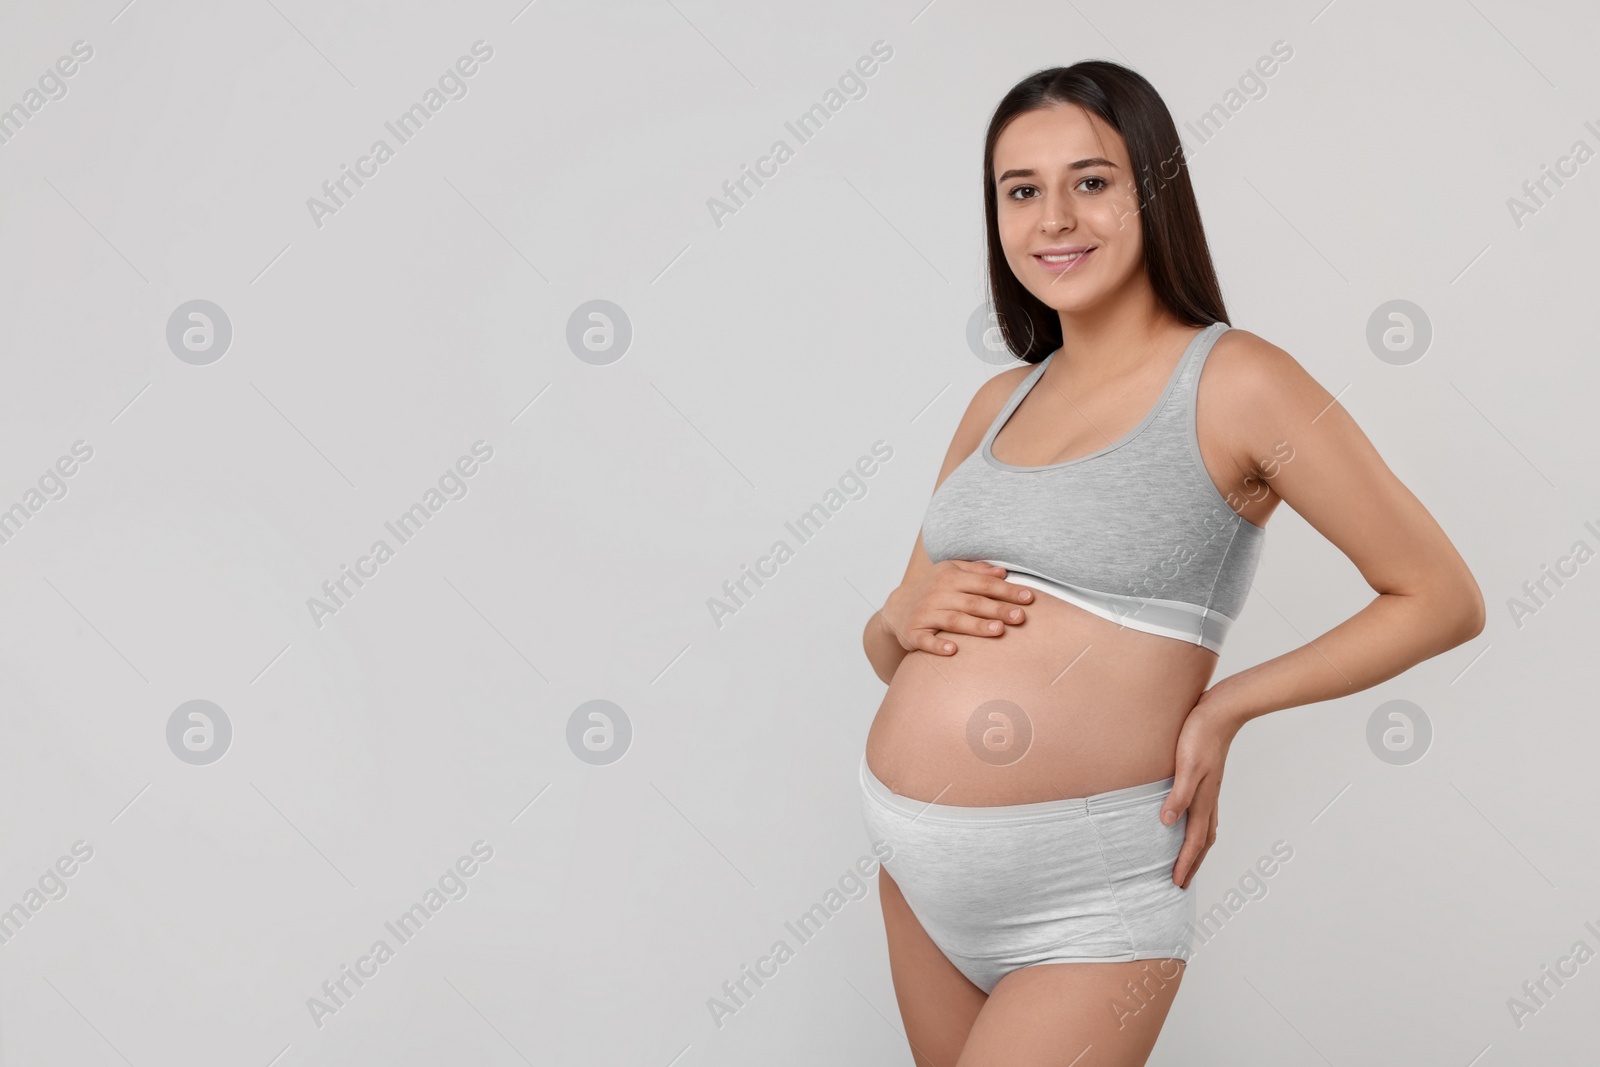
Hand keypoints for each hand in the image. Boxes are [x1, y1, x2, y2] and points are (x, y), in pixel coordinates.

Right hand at [879, 560, 1035, 655]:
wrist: (895, 607)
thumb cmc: (932, 589)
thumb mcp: (950, 572)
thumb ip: (976, 571)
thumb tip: (1003, 572)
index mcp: (951, 577)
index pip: (984, 584)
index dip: (1007, 591)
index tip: (1029, 598)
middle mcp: (938, 594)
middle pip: (973, 602)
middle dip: (998, 609)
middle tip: (1021, 617)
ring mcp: (925, 614)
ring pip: (954, 620)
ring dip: (976, 626)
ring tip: (999, 631)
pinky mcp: (913, 633)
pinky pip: (926, 640)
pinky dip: (938, 645)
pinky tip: (953, 651)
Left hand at [1160, 695, 1242, 888]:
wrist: (1221, 711)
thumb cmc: (1201, 735)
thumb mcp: (1186, 765)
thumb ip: (1178, 794)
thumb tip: (1168, 822)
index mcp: (1203, 800)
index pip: (1193, 841)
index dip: (1185, 863)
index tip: (1176, 884)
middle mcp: (1208, 799)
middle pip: (1203, 842)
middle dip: (1193, 864)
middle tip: (1181, 883)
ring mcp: (1210, 790)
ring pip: (1206, 829)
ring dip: (1196, 849)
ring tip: (1187, 861)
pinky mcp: (1207, 780)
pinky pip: (1204, 814)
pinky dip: (1197, 829)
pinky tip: (1188, 823)